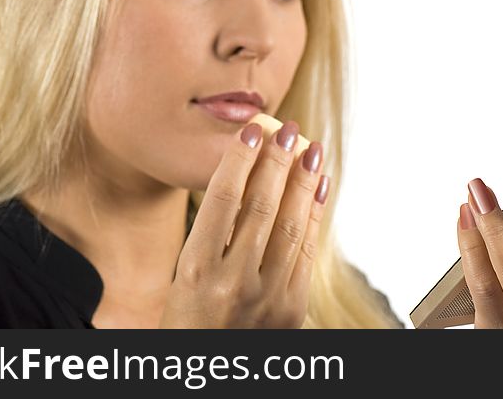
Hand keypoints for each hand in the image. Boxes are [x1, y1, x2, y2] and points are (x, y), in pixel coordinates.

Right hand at [158, 120, 329, 327]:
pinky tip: (318, 188)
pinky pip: (306, 251)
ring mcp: (268, 298)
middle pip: (262, 206)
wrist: (210, 374)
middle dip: (278, 162)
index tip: (252, 132)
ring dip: (303, 182)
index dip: (240, 160)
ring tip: (310, 150)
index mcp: (197, 271)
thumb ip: (213, 231)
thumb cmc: (188, 323)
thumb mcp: (185, 275)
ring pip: (291, 225)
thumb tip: (245, 177)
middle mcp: (234, 283)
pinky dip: (314, 215)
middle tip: (288, 129)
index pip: (223, 200)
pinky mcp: (293, 309)